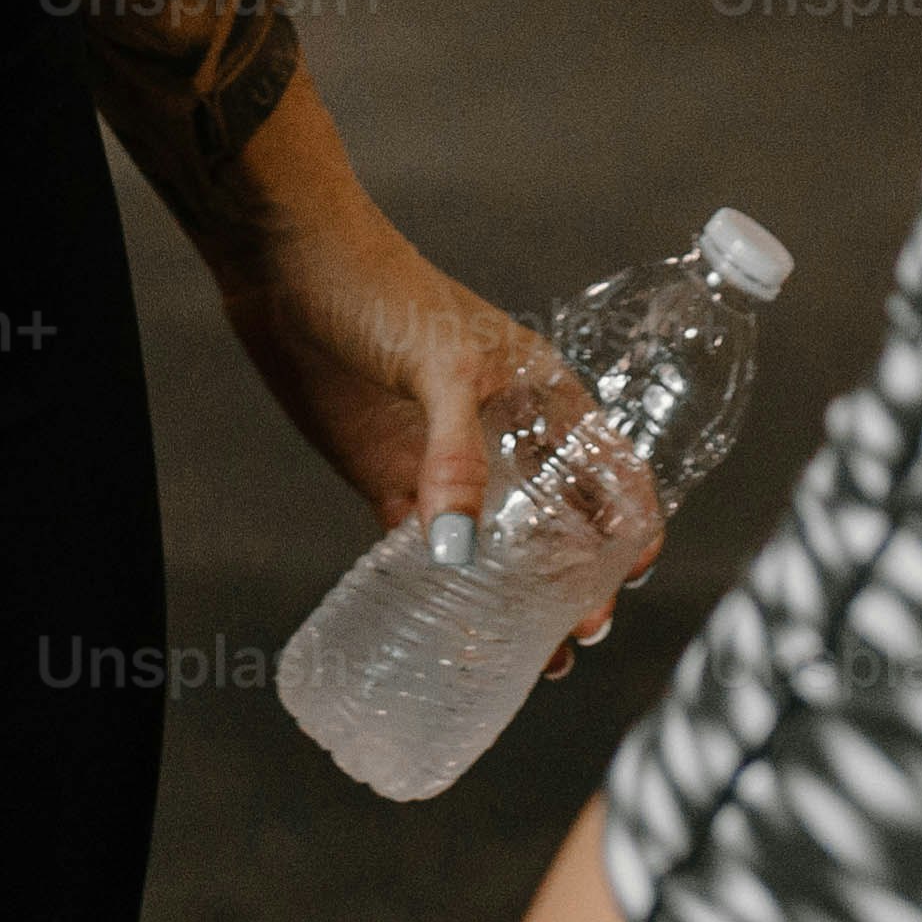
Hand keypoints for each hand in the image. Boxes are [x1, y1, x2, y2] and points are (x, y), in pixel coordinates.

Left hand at [211, 180, 665, 669]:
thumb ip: (453, 454)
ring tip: (534, 658)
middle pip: (558, 519)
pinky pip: (425, 546)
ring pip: (496, 545)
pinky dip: (442, 589)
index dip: (630, 519)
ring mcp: (444, 459)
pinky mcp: (389, 477)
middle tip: (581, 636)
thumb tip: (459, 552)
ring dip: (515, 598)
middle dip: (578, 580)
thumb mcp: (434, 364)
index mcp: (540, 391)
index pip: (605, 462)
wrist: (285, 264)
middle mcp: (502, 431)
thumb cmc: (378, 286)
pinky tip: (452, 633)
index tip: (637, 575)